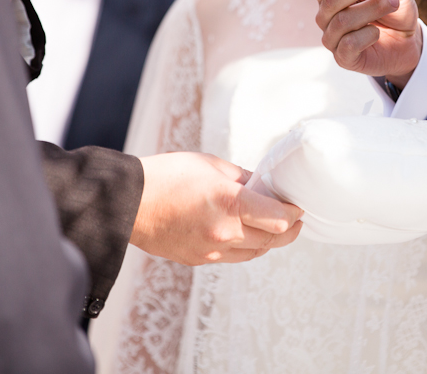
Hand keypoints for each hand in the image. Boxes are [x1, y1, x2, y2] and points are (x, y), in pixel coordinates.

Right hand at [131, 152, 303, 265]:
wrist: (127, 202)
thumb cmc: (167, 176)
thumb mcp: (212, 165)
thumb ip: (243, 179)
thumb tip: (263, 188)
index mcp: (230, 203)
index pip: (279, 218)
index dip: (294, 213)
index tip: (298, 206)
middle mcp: (224, 232)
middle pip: (272, 240)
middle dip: (289, 230)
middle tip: (296, 220)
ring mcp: (211, 251)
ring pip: (255, 252)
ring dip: (269, 242)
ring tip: (275, 228)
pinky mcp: (198, 260)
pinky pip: (233, 258)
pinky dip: (246, 247)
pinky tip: (247, 235)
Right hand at [305, 0, 421, 87]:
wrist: (408, 41)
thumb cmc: (394, 10)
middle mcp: (326, 17)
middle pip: (330, 0)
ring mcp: (333, 39)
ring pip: (342, 21)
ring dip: (370, 9)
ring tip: (393, 3)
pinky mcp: (344, 59)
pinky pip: (349, 44)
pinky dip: (367, 35)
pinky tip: (378, 32)